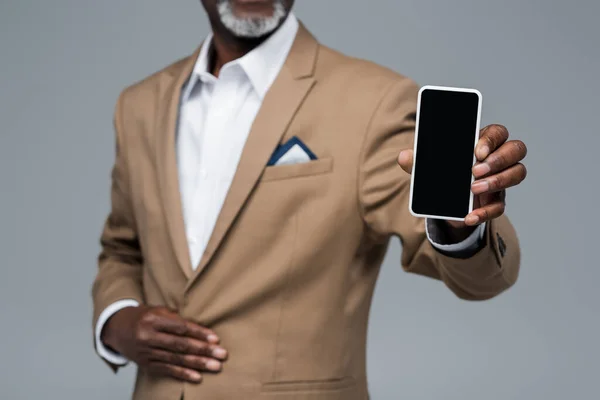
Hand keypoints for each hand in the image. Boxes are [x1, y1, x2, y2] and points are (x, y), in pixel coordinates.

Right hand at [101, 306, 227, 382]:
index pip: (181, 327)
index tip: (215, 339)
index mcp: (152, 319)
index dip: (199, 333)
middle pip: (180, 345)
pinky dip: (183, 374)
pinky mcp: (145, 364)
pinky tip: (197, 377)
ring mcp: (146, 352)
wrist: (117, 328)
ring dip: (198, 364)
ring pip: (176, 359)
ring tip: (215, 366)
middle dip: (203, 350)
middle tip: (222, 354)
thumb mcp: (158, 310)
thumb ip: (176, 318)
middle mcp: (148, 336)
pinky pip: (167, 370)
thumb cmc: (144, 316)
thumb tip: (201, 329)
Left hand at [398, 124, 526, 228]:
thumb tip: (404, 156)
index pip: (498, 132)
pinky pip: (500, 206)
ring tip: (473, 189)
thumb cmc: (442, 175)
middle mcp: (496, 159)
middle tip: (475, 171)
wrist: (445, 205)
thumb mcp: (428, 168)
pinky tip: (469, 215)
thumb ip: (418, 162)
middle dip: (499, 159)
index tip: (476, 151)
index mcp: (481, 142)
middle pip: (516, 149)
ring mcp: (500, 179)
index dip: (491, 139)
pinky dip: (484, 212)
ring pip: (517, 173)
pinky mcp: (496, 201)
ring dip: (498, 181)